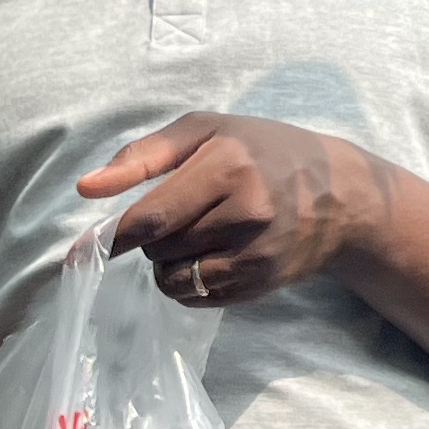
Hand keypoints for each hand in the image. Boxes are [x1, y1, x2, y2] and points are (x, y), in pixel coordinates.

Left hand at [75, 115, 391, 309]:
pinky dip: (188, 283)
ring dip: (166, 264)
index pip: (150, 217)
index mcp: (227, 166)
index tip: (86, 246)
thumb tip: (87, 188)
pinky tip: (208, 257)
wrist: (342, 193)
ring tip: (190, 238)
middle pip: (159, 249)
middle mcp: (245, 213)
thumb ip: (143, 155)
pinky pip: (198, 298)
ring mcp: (257, 253)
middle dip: (150, 240)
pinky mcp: (262, 283)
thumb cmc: (263, 151)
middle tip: (174, 217)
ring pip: (175, 279)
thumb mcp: (207, 130)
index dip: (113, 236)